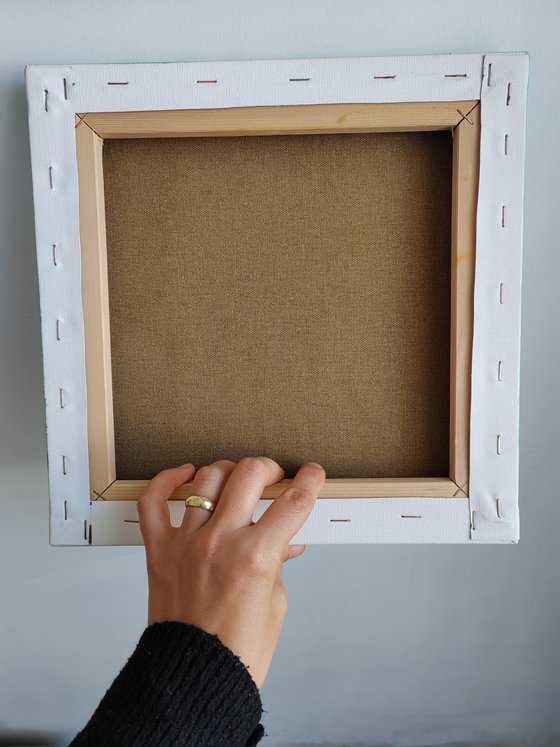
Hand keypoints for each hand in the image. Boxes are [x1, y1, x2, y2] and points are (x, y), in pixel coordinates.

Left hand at [137, 456, 324, 688]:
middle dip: (270, 468)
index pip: (293, 503)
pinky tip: (184, 474)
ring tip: (237, 480)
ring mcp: (187, 543)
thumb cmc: (238, 651)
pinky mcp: (160, 551)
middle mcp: (220, 542)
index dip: (310, 481)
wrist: (194, 680)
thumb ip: (279, 562)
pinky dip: (166, 480)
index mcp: (256, 558)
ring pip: (207, 479)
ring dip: (229, 472)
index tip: (313, 474)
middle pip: (250, 475)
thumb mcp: (275, 604)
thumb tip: (287, 540)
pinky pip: (153, 502)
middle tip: (276, 477)